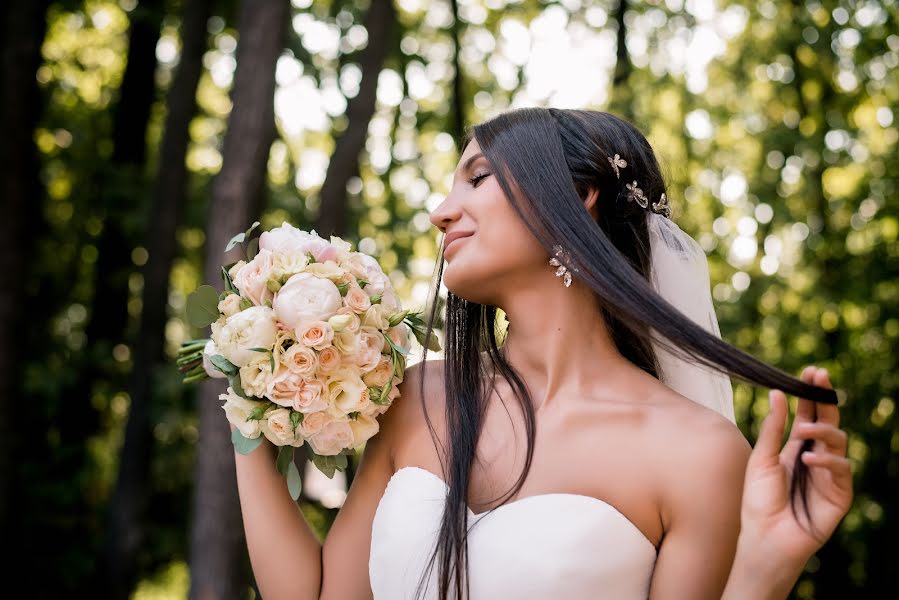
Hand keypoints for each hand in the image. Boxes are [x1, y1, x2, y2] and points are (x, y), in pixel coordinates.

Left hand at [741, 366, 852, 565]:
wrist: (764, 537)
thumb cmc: (759, 501)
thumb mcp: (761, 459)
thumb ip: (772, 428)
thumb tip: (776, 392)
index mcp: (795, 447)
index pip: (809, 414)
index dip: (811, 393)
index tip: (811, 371)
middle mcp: (816, 457)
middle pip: (828, 421)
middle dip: (826, 398)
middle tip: (820, 377)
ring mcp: (829, 475)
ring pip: (839, 441)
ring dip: (823, 430)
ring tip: (804, 429)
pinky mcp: (839, 494)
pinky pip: (842, 469)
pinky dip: (826, 461)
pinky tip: (807, 460)